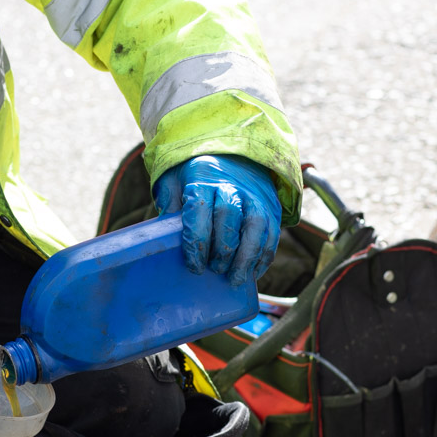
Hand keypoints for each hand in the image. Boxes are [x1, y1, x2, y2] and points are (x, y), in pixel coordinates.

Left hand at [154, 154, 282, 284]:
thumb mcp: (175, 182)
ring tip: (236, 279)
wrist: (234, 157)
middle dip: (223, 249)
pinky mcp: (271, 208)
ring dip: (247, 257)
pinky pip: (272, 233)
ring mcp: (254, 197)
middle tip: (215, 270)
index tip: (194, 266)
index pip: (200, 210)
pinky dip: (264, 256)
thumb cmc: (197, 177)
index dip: (197, 241)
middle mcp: (232, 187)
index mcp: (203, 181)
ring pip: (256, 227)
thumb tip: (163, 236)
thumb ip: (169, 206)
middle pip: (230, 217)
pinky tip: (253, 273)